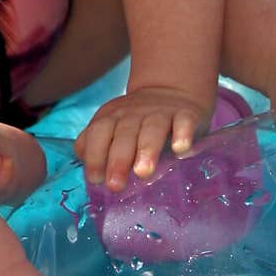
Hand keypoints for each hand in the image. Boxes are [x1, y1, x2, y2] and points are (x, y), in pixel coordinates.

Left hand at [75, 87, 212, 192]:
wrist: (171, 90)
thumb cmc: (136, 122)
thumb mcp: (112, 127)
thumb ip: (96, 146)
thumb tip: (89, 173)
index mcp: (112, 117)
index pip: (98, 132)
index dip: (94, 155)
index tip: (95, 179)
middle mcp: (134, 113)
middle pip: (124, 134)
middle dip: (118, 160)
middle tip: (115, 185)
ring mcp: (161, 113)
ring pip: (152, 129)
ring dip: (147, 149)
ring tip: (143, 172)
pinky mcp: (187, 114)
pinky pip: (184, 122)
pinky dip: (183, 134)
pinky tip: (181, 149)